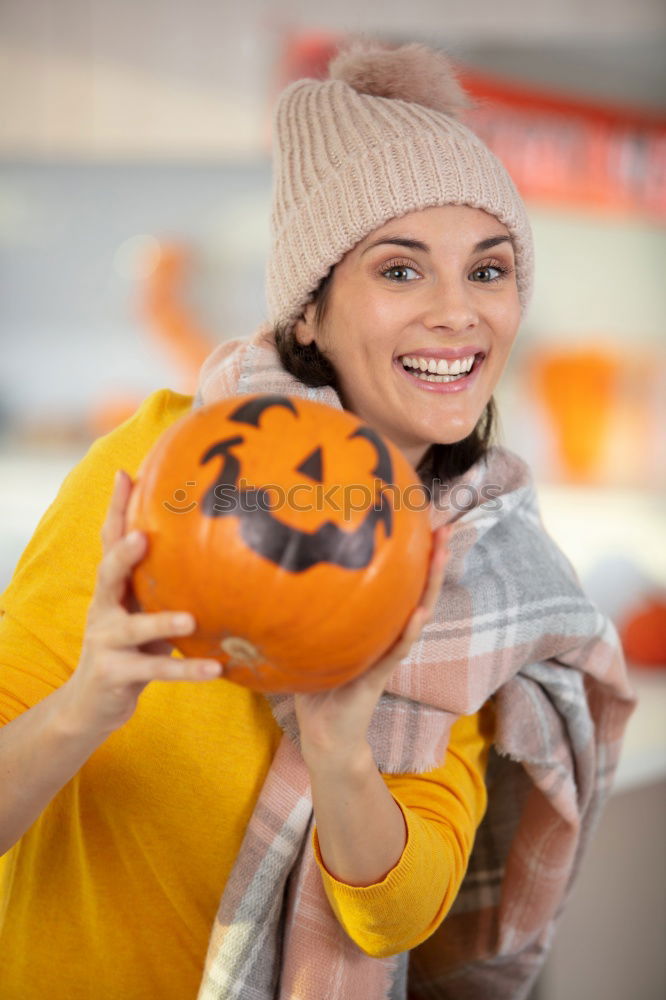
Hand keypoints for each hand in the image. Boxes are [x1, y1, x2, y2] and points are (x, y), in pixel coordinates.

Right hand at [61, 469, 222, 739]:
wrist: (93, 704)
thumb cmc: (132, 647)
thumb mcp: (142, 611)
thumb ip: (165, 583)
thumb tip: (215, 546)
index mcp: (112, 589)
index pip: (111, 542)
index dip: (115, 509)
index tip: (125, 475)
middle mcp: (103, 610)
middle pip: (107, 575)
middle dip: (122, 555)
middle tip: (142, 538)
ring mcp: (106, 642)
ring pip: (132, 628)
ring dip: (160, 622)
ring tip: (189, 619)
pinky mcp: (116, 675)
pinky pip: (156, 672)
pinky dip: (187, 670)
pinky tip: (216, 669)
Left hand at [294, 524, 451, 770]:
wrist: (323, 732)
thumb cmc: (316, 681)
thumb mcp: (311, 635)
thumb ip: (307, 605)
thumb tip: (281, 562)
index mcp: (377, 624)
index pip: (400, 582)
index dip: (413, 553)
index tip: (422, 518)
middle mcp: (389, 635)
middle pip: (418, 590)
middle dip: (433, 559)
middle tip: (444, 527)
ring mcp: (387, 655)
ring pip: (417, 614)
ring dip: (430, 585)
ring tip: (441, 555)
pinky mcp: (378, 677)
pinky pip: (396, 651)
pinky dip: (409, 632)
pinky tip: (419, 613)